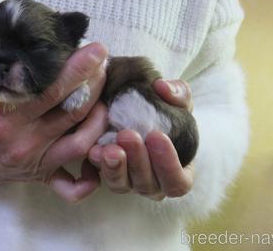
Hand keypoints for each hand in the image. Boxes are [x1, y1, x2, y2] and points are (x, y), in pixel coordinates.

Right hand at [0, 43, 107, 202]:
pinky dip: (89, 178)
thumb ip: (9, 73)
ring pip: (81, 144)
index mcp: (7, 118)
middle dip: (95, 85)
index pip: (51, 90)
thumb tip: (36, 47)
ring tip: (104, 99)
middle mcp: (25, 142)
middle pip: (73, 112)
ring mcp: (36, 163)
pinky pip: (70, 187)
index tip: (97, 50)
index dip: (79, 69)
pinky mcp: (41, 177)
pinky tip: (99, 155)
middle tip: (103, 66)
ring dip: (99, 120)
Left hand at [88, 79, 193, 199]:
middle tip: (127, 135)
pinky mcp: (108, 176)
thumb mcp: (177, 100)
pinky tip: (93, 150)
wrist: (137, 113)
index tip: (157, 135)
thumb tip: (162, 87)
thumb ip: (177, 94)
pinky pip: (100, 177)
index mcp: (178, 173)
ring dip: (114, 167)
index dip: (168, 163)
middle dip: (137, 160)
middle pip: (147, 184)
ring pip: (122, 184)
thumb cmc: (166, 112)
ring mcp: (130, 183)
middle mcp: (154, 184)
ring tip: (108, 148)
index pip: (178, 182)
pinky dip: (97, 165)